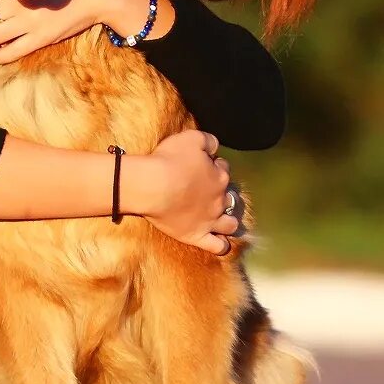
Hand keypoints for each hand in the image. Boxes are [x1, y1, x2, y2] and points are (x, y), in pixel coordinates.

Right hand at [135, 130, 241, 256]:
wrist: (153, 185)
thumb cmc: (169, 160)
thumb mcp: (191, 138)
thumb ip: (209, 140)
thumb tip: (215, 147)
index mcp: (219, 176)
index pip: (224, 170)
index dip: (216, 167)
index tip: (206, 166)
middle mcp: (219, 200)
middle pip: (229, 197)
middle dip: (223, 194)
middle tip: (210, 192)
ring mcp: (210, 220)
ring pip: (230, 224)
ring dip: (229, 220)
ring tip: (224, 219)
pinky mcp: (197, 235)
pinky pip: (217, 246)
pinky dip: (222, 246)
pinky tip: (223, 244)